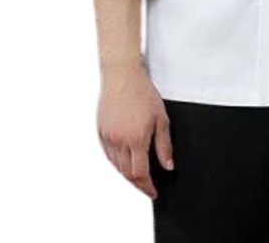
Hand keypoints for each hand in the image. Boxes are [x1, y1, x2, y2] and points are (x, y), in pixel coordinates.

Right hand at [97, 64, 172, 198]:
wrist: (122, 76)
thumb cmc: (143, 93)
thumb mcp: (161, 118)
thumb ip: (164, 145)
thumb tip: (168, 165)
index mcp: (136, 139)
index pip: (140, 174)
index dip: (146, 187)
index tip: (152, 192)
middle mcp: (120, 141)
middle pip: (126, 173)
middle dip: (137, 184)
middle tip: (147, 187)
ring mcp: (108, 137)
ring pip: (116, 166)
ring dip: (127, 174)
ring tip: (138, 175)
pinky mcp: (101, 132)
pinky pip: (108, 154)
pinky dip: (117, 162)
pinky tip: (125, 160)